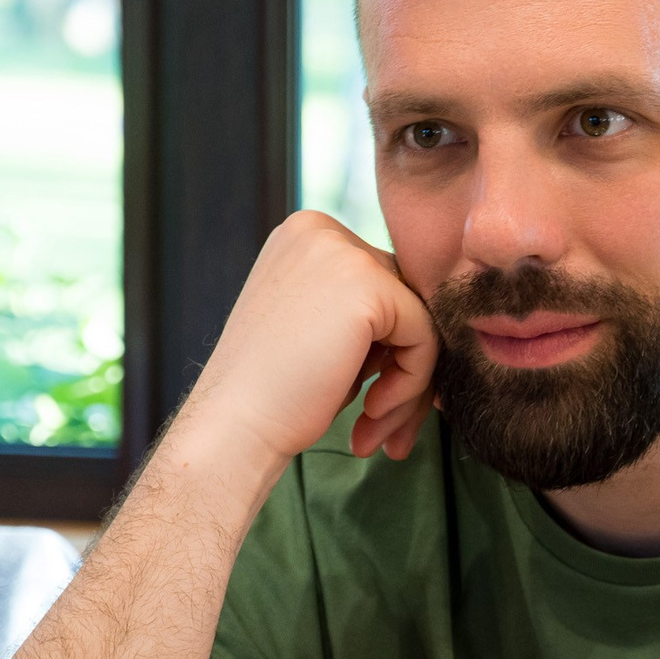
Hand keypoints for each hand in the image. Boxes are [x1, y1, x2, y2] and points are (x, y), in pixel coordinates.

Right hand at [175, 212, 437, 478]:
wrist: (233, 426)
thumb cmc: (271, 393)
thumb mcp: (316, 329)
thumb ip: (362, 310)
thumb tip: (426, 321)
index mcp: (304, 234)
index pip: (381, 284)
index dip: (384, 348)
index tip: (370, 400)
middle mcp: (321, 230)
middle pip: (402, 298)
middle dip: (401, 368)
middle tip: (380, 424)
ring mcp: (343, 254)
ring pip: (418, 319)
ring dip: (409, 385)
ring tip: (375, 428)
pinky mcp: (368, 288)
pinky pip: (425, 337)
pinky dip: (411, 384)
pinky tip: (372, 412)